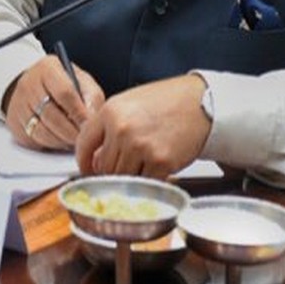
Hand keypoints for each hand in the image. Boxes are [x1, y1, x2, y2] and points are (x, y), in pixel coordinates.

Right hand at [6, 55, 105, 149]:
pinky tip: (61, 140)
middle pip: (52, 115)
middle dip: (71, 131)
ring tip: (74, 140)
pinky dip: (51, 144)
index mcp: (47, 68)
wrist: (36, 86)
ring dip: (62, 140)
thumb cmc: (64, 84)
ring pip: (42, 130)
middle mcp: (28, 84)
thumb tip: (93, 118)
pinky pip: (34, 139)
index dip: (79, 113)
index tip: (89, 125)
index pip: (64, 93)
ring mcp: (18, 103)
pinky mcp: (14, 122)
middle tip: (84, 138)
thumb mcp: (82, 81)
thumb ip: (91, 97)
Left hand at [74, 74, 210, 178]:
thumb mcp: (128, 104)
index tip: (88, 170)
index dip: (84, 162)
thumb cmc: (166, 101)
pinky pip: (146, 182)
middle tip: (118, 173)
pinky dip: (148, 181)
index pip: (84, 144)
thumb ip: (108, 127)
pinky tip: (153, 170)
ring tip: (140, 168)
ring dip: (129, 179)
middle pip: (103, 167)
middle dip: (108, 174)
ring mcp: (141, 146)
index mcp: (110, 112)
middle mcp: (122, 129)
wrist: (200, 102)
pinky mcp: (161, 161)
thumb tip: (96, 157)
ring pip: (123, 178)